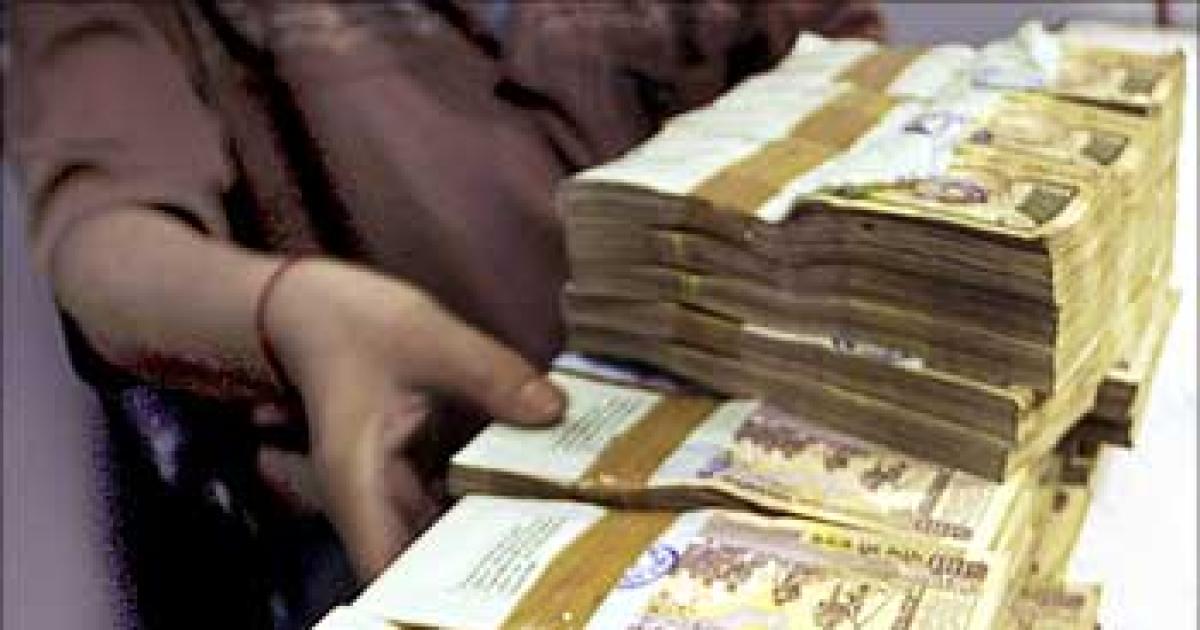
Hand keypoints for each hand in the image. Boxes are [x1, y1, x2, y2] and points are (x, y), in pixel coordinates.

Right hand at [261, 259, 564, 578]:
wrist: (311, 308)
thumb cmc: (352, 323)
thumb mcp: (429, 337)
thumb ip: (491, 374)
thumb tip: (554, 411)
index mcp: (359, 483)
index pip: (390, 574)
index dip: (440, 596)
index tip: (501, 588)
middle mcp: (371, 502)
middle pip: (426, 566)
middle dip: (486, 567)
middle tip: (558, 553)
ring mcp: (391, 492)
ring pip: (443, 538)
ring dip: (493, 535)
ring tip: (562, 529)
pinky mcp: (410, 475)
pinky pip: (452, 504)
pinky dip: (489, 504)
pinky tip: (539, 493)